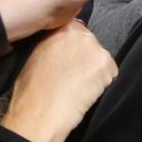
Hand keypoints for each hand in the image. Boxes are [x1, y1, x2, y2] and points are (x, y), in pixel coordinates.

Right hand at [0, 20, 115, 141]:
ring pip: (101, 59)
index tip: (68, 60)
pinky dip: (102, 84)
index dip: (73, 48)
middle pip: (90, 44)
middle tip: (73, 76)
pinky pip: (110, 73)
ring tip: (78, 86)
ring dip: (94, 71)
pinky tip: (86, 92)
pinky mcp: (107, 64)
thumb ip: (53, 44)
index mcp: (61, 28)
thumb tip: (62, 48)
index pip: (76, 31)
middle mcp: (80, 33)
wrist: (40, 112)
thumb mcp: (36, 55)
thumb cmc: (31, 90)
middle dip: (85, 58)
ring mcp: (96, 48)